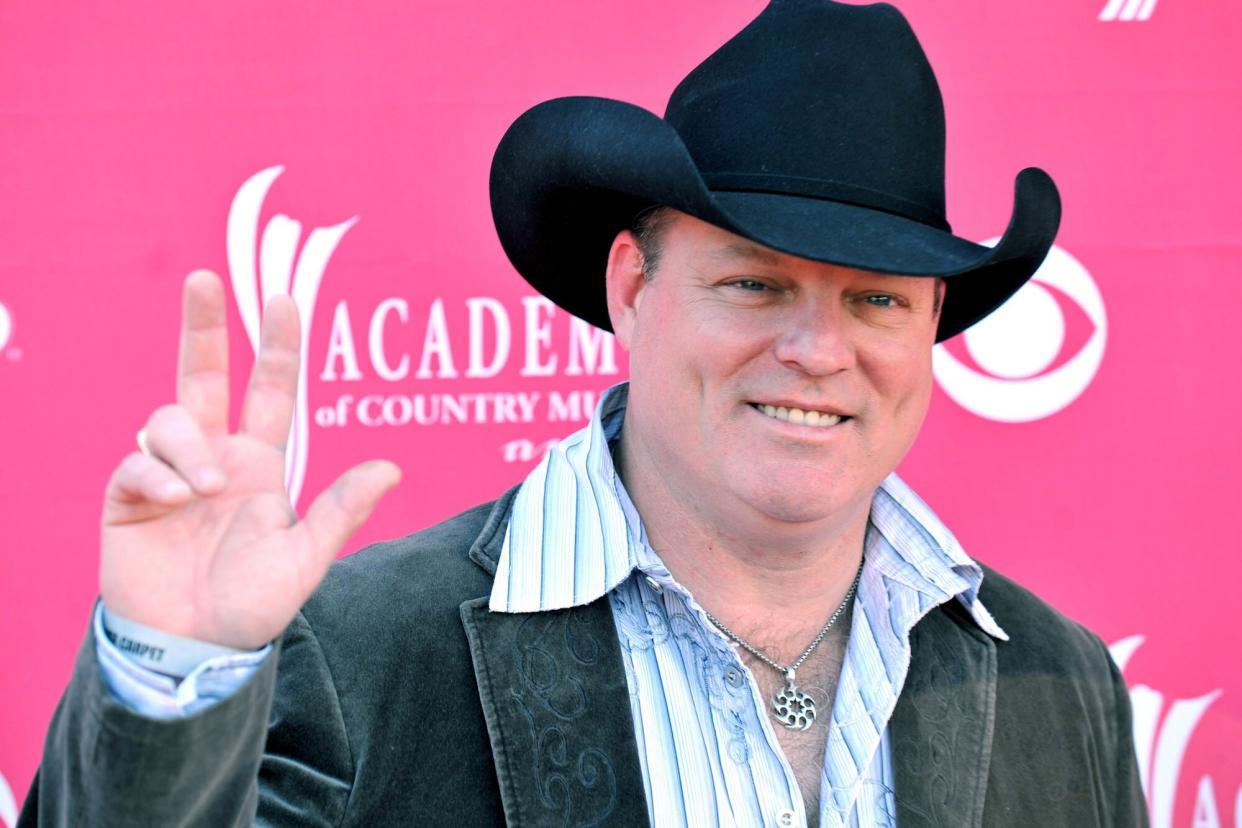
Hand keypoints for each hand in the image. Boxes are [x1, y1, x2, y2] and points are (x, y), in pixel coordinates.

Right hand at [99, 270, 400, 648]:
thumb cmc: (253, 603)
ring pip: (168, 419)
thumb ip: (341, 512)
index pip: (271, 392)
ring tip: (203, 491)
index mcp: (259, 463)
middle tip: (203, 278)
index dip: (277, 347)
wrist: (196, 647)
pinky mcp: (129, 497)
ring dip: (187, 445)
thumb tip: (390, 467)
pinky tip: (175, 504)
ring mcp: (169, 474)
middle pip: (204, 375)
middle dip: (202, 325)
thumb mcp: (306, 557)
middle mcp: (214, 457)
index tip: (283, 299)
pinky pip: (136, 463)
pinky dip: (157, 476)